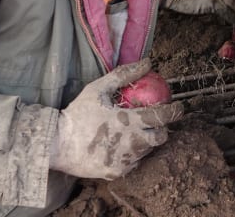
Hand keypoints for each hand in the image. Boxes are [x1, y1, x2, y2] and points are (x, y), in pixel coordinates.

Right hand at [50, 59, 182, 179]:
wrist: (56, 145)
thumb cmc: (77, 115)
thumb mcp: (98, 89)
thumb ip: (123, 75)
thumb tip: (147, 62)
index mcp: (130, 122)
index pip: (163, 116)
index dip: (175, 111)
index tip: (178, 107)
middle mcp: (132, 143)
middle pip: (160, 137)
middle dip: (162, 129)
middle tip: (155, 123)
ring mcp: (125, 160)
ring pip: (147, 151)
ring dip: (146, 141)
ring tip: (136, 132)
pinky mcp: (117, 172)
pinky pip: (133, 163)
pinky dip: (133, 155)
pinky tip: (124, 146)